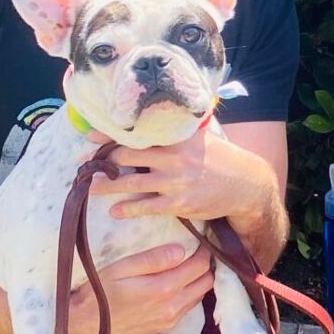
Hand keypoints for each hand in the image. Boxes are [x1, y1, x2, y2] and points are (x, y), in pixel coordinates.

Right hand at [67, 244, 212, 333]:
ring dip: (198, 280)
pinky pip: (189, 307)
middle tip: (194, 252)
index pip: (200, 266)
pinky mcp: (165, 327)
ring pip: (201, 295)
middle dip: (205, 264)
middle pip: (207, 281)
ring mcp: (170, 320)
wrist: (82, 327)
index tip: (198, 240)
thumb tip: (181, 251)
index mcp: (164, 289)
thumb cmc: (98, 293)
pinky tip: (176, 284)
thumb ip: (152, 259)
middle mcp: (173, 307)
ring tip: (186, 266)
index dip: (203, 250)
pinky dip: (190, 293)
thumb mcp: (120, 269)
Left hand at [90, 128, 273, 235]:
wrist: (246, 185)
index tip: (91, 138)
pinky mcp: (178, 203)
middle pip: (127, 156)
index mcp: (178, 138)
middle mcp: (174, 157)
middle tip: (87, 165)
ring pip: (131, 183)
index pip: (138, 133)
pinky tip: (116, 211)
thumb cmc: (221, 159)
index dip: (111, 135)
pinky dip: (128, 209)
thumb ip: (179, 131)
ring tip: (91, 187)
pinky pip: (146, 207)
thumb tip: (154, 122)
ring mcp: (175, 181)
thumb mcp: (203, 137)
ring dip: (106, 186)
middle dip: (103, 162)